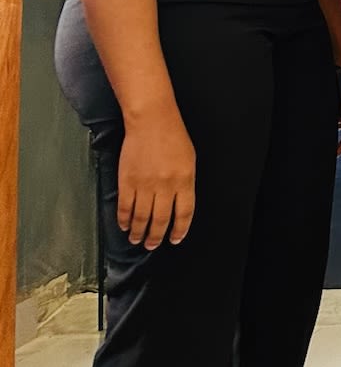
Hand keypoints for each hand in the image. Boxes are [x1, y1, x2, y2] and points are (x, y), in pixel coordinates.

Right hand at [117, 109, 196, 248]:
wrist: (152, 121)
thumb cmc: (172, 137)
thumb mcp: (189, 161)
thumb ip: (185, 184)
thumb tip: (178, 205)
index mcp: (185, 180)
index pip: (184, 213)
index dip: (179, 229)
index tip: (175, 238)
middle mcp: (166, 185)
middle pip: (161, 220)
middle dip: (156, 236)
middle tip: (152, 245)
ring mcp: (145, 185)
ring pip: (141, 217)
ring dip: (138, 232)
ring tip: (137, 239)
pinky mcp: (127, 181)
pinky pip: (125, 207)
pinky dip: (123, 220)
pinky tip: (124, 225)